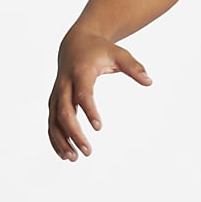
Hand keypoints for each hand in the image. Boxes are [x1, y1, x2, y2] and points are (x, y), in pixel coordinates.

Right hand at [48, 28, 151, 161]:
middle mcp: (64, 84)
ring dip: (61, 140)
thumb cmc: (99, 50)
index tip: (99, 127)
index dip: (89, 110)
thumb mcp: (119, 54)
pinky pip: (51, 122)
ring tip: (74, 158)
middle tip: (88, 151)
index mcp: (81, 72)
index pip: (83, 94)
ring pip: (54, 120)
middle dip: (74, 133)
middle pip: (64, 112)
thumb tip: (149, 81)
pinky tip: (65, 154)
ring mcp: (56, 94)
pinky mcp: (54, 101)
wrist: (75, 43)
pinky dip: (55, 138)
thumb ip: (133, 67)